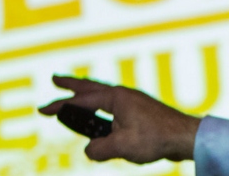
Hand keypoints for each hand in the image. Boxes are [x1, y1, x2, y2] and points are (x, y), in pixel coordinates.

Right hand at [37, 75, 199, 162]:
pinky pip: (114, 106)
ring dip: (86, 94)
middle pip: (92, 87)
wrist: (186, 136)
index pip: (82, 101)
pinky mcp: (141, 112)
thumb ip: (99, 148)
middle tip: (55, 78)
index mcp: (117, 98)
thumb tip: (89, 150)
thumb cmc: (157, 138)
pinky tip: (102, 114)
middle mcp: (124, 95)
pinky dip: (101, 106)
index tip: (42, 109)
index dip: (60, 105)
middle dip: (71, 85)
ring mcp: (133, 102)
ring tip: (74, 95)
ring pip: (103, 95)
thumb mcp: (122, 146)